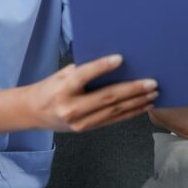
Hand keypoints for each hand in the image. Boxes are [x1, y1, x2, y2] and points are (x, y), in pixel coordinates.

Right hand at [23, 54, 157, 132]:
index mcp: (63, 89)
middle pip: (107, 97)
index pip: (84, 75)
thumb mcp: (61, 74)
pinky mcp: (86, 130)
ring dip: (137, 102)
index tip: (120, 58)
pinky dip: (130, 113)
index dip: (102, 66)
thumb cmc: (50, 88)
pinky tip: (143, 106)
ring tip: (153, 94)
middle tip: (152, 82)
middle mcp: (71, 107)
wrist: (33, 113)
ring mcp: (80, 122)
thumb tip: (113, 62)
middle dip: (132, 90)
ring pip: (114, 111)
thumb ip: (82, 69)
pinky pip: (113, 120)